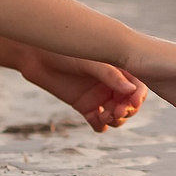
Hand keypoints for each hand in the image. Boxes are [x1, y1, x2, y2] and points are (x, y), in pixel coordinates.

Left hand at [17, 47, 147, 132]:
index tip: (133, 103)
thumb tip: (131, 90)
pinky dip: (100, 124)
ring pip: (116, 115)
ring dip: (115, 119)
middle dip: (126, 110)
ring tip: (104, 116)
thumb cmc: (65, 51)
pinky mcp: (85, 107)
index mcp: (118, 69)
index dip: (138, 96)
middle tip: (116, 112)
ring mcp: (99, 97)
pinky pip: (99, 122)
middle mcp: (111, 84)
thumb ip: (110, 75)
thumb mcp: (90, 61)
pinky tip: (94, 118)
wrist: (37, 55)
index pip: (137, 86)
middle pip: (129, 104)